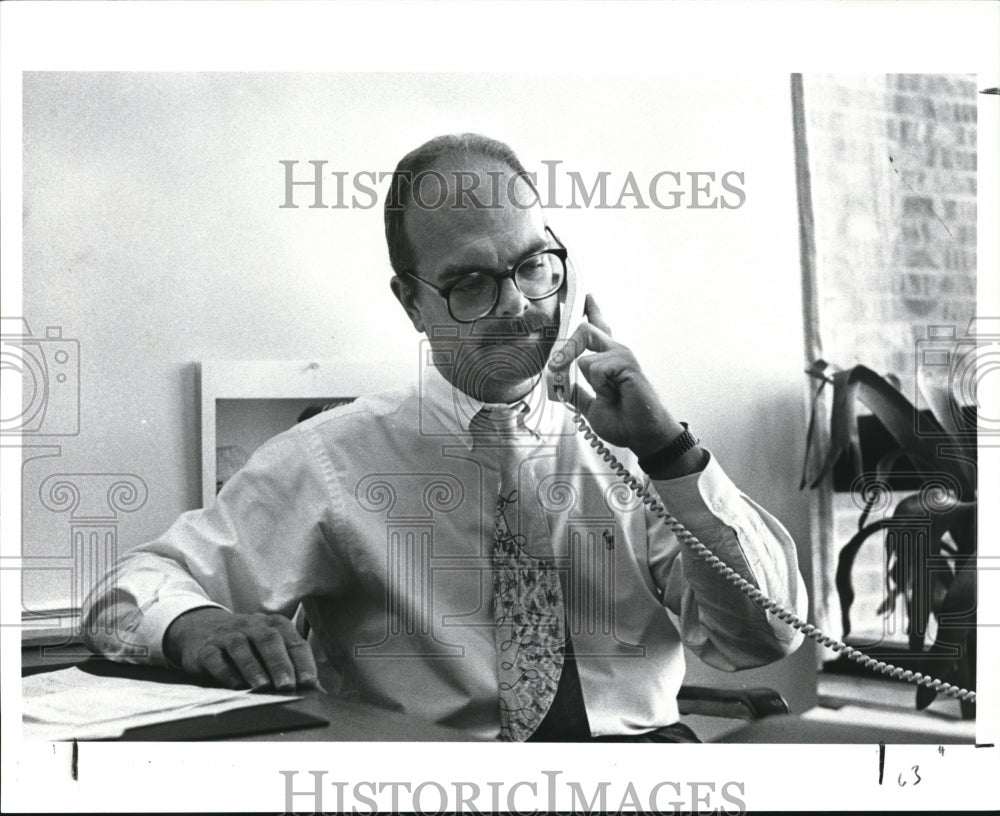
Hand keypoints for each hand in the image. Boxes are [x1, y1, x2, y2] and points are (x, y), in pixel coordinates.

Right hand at [164, 607, 321, 691]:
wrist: (202, 630)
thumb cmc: (248, 645)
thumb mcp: (271, 649)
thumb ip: (293, 667)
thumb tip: (318, 693)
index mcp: (275, 624)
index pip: (293, 640)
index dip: (302, 661)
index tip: (309, 682)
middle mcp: (252, 625)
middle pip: (269, 639)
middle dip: (280, 663)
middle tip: (287, 685)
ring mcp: (227, 635)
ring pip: (241, 646)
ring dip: (253, 667)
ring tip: (263, 686)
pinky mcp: (206, 649)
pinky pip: (216, 658)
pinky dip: (226, 672)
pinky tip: (236, 686)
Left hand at [547, 295, 683, 459]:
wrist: (642, 435)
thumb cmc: (623, 421)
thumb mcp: (589, 405)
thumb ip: (575, 391)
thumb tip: (557, 380)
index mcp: (607, 360)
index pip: (598, 328)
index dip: (592, 311)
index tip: (587, 295)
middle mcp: (615, 352)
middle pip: (585, 329)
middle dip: (565, 349)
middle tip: (556, 368)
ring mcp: (622, 355)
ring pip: (584, 354)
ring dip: (589, 382)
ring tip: (608, 395)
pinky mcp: (627, 362)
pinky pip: (595, 368)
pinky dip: (599, 386)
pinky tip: (615, 394)